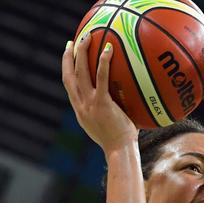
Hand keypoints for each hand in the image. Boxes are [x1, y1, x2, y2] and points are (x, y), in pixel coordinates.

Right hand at [62, 36, 137, 154]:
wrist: (119, 151)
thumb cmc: (120, 143)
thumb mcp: (109, 126)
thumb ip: (110, 114)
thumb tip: (124, 105)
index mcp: (80, 110)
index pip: (69, 86)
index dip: (67, 70)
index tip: (68, 57)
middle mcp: (80, 105)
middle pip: (69, 75)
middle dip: (68, 57)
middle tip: (73, 42)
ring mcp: (89, 104)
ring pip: (80, 72)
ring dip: (81, 53)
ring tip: (87, 37)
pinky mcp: (101, 103)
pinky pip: (101, 78)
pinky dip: (103, 62)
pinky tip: (109, 50)